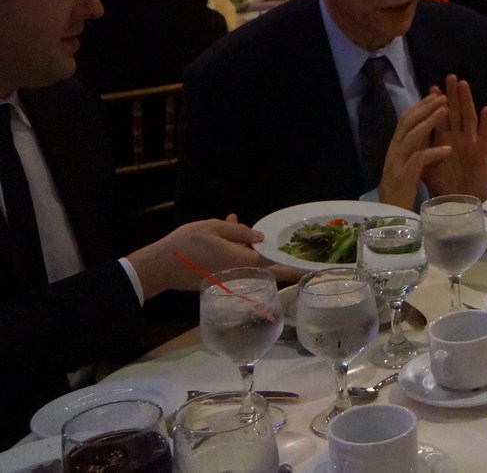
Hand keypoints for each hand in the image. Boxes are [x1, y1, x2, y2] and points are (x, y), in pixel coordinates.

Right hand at [129, 215, 289, 295]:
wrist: (159, 266)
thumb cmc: (187, 244)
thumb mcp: (214, 228)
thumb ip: (240, 232)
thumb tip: (260, 238)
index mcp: (242, 260)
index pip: (275, 265)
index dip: (293, 268)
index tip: (310, 271)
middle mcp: (239, 273)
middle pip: (264, 267)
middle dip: (276, 258)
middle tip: (291, 251)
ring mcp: (228, 278)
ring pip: (248, 262)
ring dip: (249, 247)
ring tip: (237, 224)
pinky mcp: (218, 279)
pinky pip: (234, 264)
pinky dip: (235, 249)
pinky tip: (228, 229)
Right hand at [378, 94, 451, 208]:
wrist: (390, 217)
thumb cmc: (401, 192)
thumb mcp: (406, 166)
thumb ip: (412, 150)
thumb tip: (422, 133)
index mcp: (395, 148)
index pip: (405, 120)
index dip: (420, 106)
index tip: (435, 95)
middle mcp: (393, 152)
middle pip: (407, 122)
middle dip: (426, 107)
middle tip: (444, 96)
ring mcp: (397, 163)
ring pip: (412, 136)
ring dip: (430, 122)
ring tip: (446, 111)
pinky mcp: (403, 177)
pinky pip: (419, 161)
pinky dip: (433, 153)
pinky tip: (447, 150)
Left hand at [423, 75, 486, 197]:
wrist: (458, 202)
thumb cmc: (443, 185)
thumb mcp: (427, 166)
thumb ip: (422, 150)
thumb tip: (410, 136)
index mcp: (445, 141)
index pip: (440, 117)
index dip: (437, 103)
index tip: (432, 87)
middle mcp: (458, 139)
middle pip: (456, 112)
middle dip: (452, 95)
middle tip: (450, 77)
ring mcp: (471, 144)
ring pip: (469, 118)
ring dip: (467, 102)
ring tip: (464, 85)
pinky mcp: (481, 153)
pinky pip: (484, 136)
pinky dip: (486, 123)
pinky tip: (486, 109)